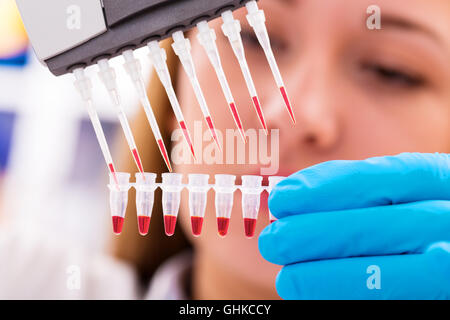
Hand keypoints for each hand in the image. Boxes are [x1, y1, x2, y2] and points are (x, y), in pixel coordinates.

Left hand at [259, 153, 449, 298]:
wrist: (449, 256)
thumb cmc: (418, 216)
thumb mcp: (403, 191)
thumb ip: (360, 192)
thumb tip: (290, 198)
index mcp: (438, 181)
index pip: (379, 178)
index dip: (324, 189)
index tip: (282, 199)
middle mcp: (449, 221)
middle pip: (373, 228)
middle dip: (312, 236)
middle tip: (272, 241)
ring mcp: (449, 269)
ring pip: (380, 274)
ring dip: (323, 277)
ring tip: (287, 277)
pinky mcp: (438, 299)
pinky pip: (385, 298)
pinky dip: (344, 295)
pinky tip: (313, 293)